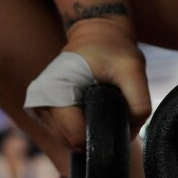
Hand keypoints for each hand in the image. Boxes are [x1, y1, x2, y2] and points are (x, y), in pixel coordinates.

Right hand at [31, 18, 150, 151]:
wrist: (96, 35)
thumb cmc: (113, 49)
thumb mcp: (133, 69)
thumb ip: (139, 104)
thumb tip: (129, 135)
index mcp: (54, 91)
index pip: (76, 136)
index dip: (100, 134)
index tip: (114, 117)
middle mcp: (40, 102)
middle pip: (72, 142)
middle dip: (95, 133)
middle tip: (110, 110)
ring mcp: (39, 109)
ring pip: (68, 141)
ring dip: (88, 132)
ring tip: (100, 108)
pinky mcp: (43, 112)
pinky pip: (65, 135)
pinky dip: (80, 129)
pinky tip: (90, 111)